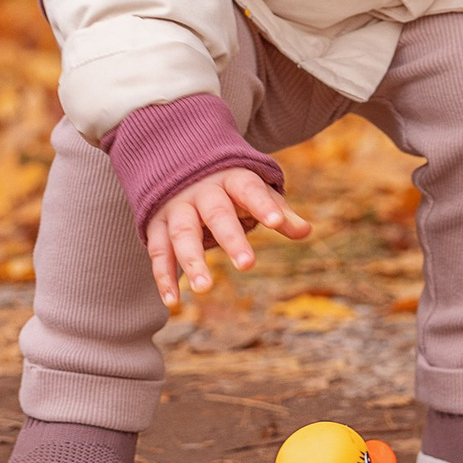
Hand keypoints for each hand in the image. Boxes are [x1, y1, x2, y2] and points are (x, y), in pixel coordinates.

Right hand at [146, 166, 311, 309]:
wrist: (175, 161)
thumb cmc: (226, 185)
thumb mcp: (252, 190)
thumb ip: (277, 210)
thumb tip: (306, 231)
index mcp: (230, 179)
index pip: (249, 189)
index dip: (262, 205)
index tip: (276, 222)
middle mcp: (201, 192)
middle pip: (217, 213)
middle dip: (231, 238)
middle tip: (248, 265)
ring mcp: (176, 208)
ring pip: (182, 233)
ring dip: (192, 261)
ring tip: (204, 288)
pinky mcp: (156, 225)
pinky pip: (158, 251)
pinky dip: (163, 276)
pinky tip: (173, 301)